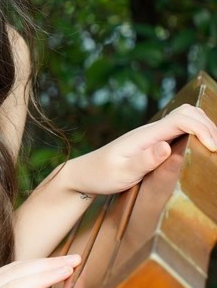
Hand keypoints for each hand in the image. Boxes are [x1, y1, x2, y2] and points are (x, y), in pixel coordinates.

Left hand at [66, 104, 216, 197]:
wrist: (84, 174)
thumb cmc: (100, 175)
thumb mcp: (121, 173)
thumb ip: (144, 161)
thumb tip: (166, 147)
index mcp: (145, 135)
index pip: (182, 119)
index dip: (203, 130)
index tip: (214, 149)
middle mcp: (151, 130)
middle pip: (188, 112)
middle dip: (209, 126)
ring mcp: (152, 135)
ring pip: (186, 118)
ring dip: (205, 128)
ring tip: (215, 147)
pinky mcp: (153, 142)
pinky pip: (180, 130)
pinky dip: (196, 133)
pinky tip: (201, 147)